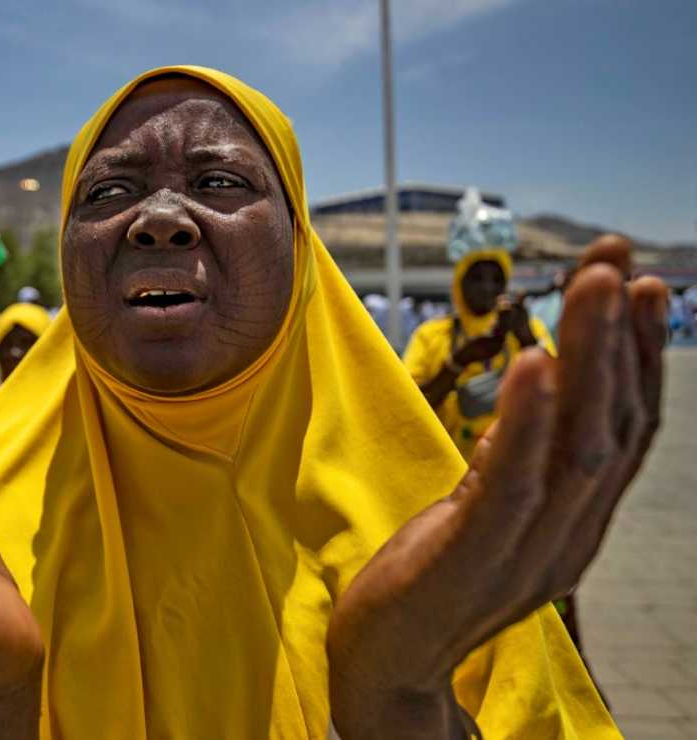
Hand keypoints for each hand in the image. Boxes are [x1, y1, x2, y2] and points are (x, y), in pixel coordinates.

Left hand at [327, 235, 666, 737]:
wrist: (383, 663)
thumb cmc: (431, 575)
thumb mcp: (485, 506)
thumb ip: (521, 455)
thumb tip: (545, 380)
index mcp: (575, 523)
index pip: (623, 431)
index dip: (639, 356)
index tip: (641, 285)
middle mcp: (569, 539)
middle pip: (611, 426)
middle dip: (622, 340)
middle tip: (620, 263)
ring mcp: (526, 556)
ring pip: (576, 447)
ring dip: (591, 360)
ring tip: (595, 286)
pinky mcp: (469, 563)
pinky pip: (509, 487)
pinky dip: (527, 422)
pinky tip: (536, 360)